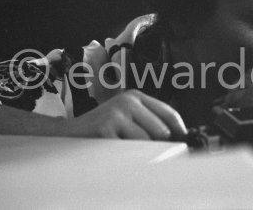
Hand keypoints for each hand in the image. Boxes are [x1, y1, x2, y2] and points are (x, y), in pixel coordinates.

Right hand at [56, 90, 186, 139]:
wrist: (67, 133)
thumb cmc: (101, 128)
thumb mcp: (126, 117)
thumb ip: (147, 122)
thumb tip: (174, 137)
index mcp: (135, 97)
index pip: (167, 112)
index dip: (179, 127)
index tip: (186, 139)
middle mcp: (127, 101)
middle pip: (160, 129)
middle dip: (158, 144)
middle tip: (147, 149)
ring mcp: (116, 113)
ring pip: (145, 141)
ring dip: (137, 151)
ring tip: (122, 146)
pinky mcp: (105, 128)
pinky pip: (127, 150)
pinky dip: (123, 155)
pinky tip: (112, 149)